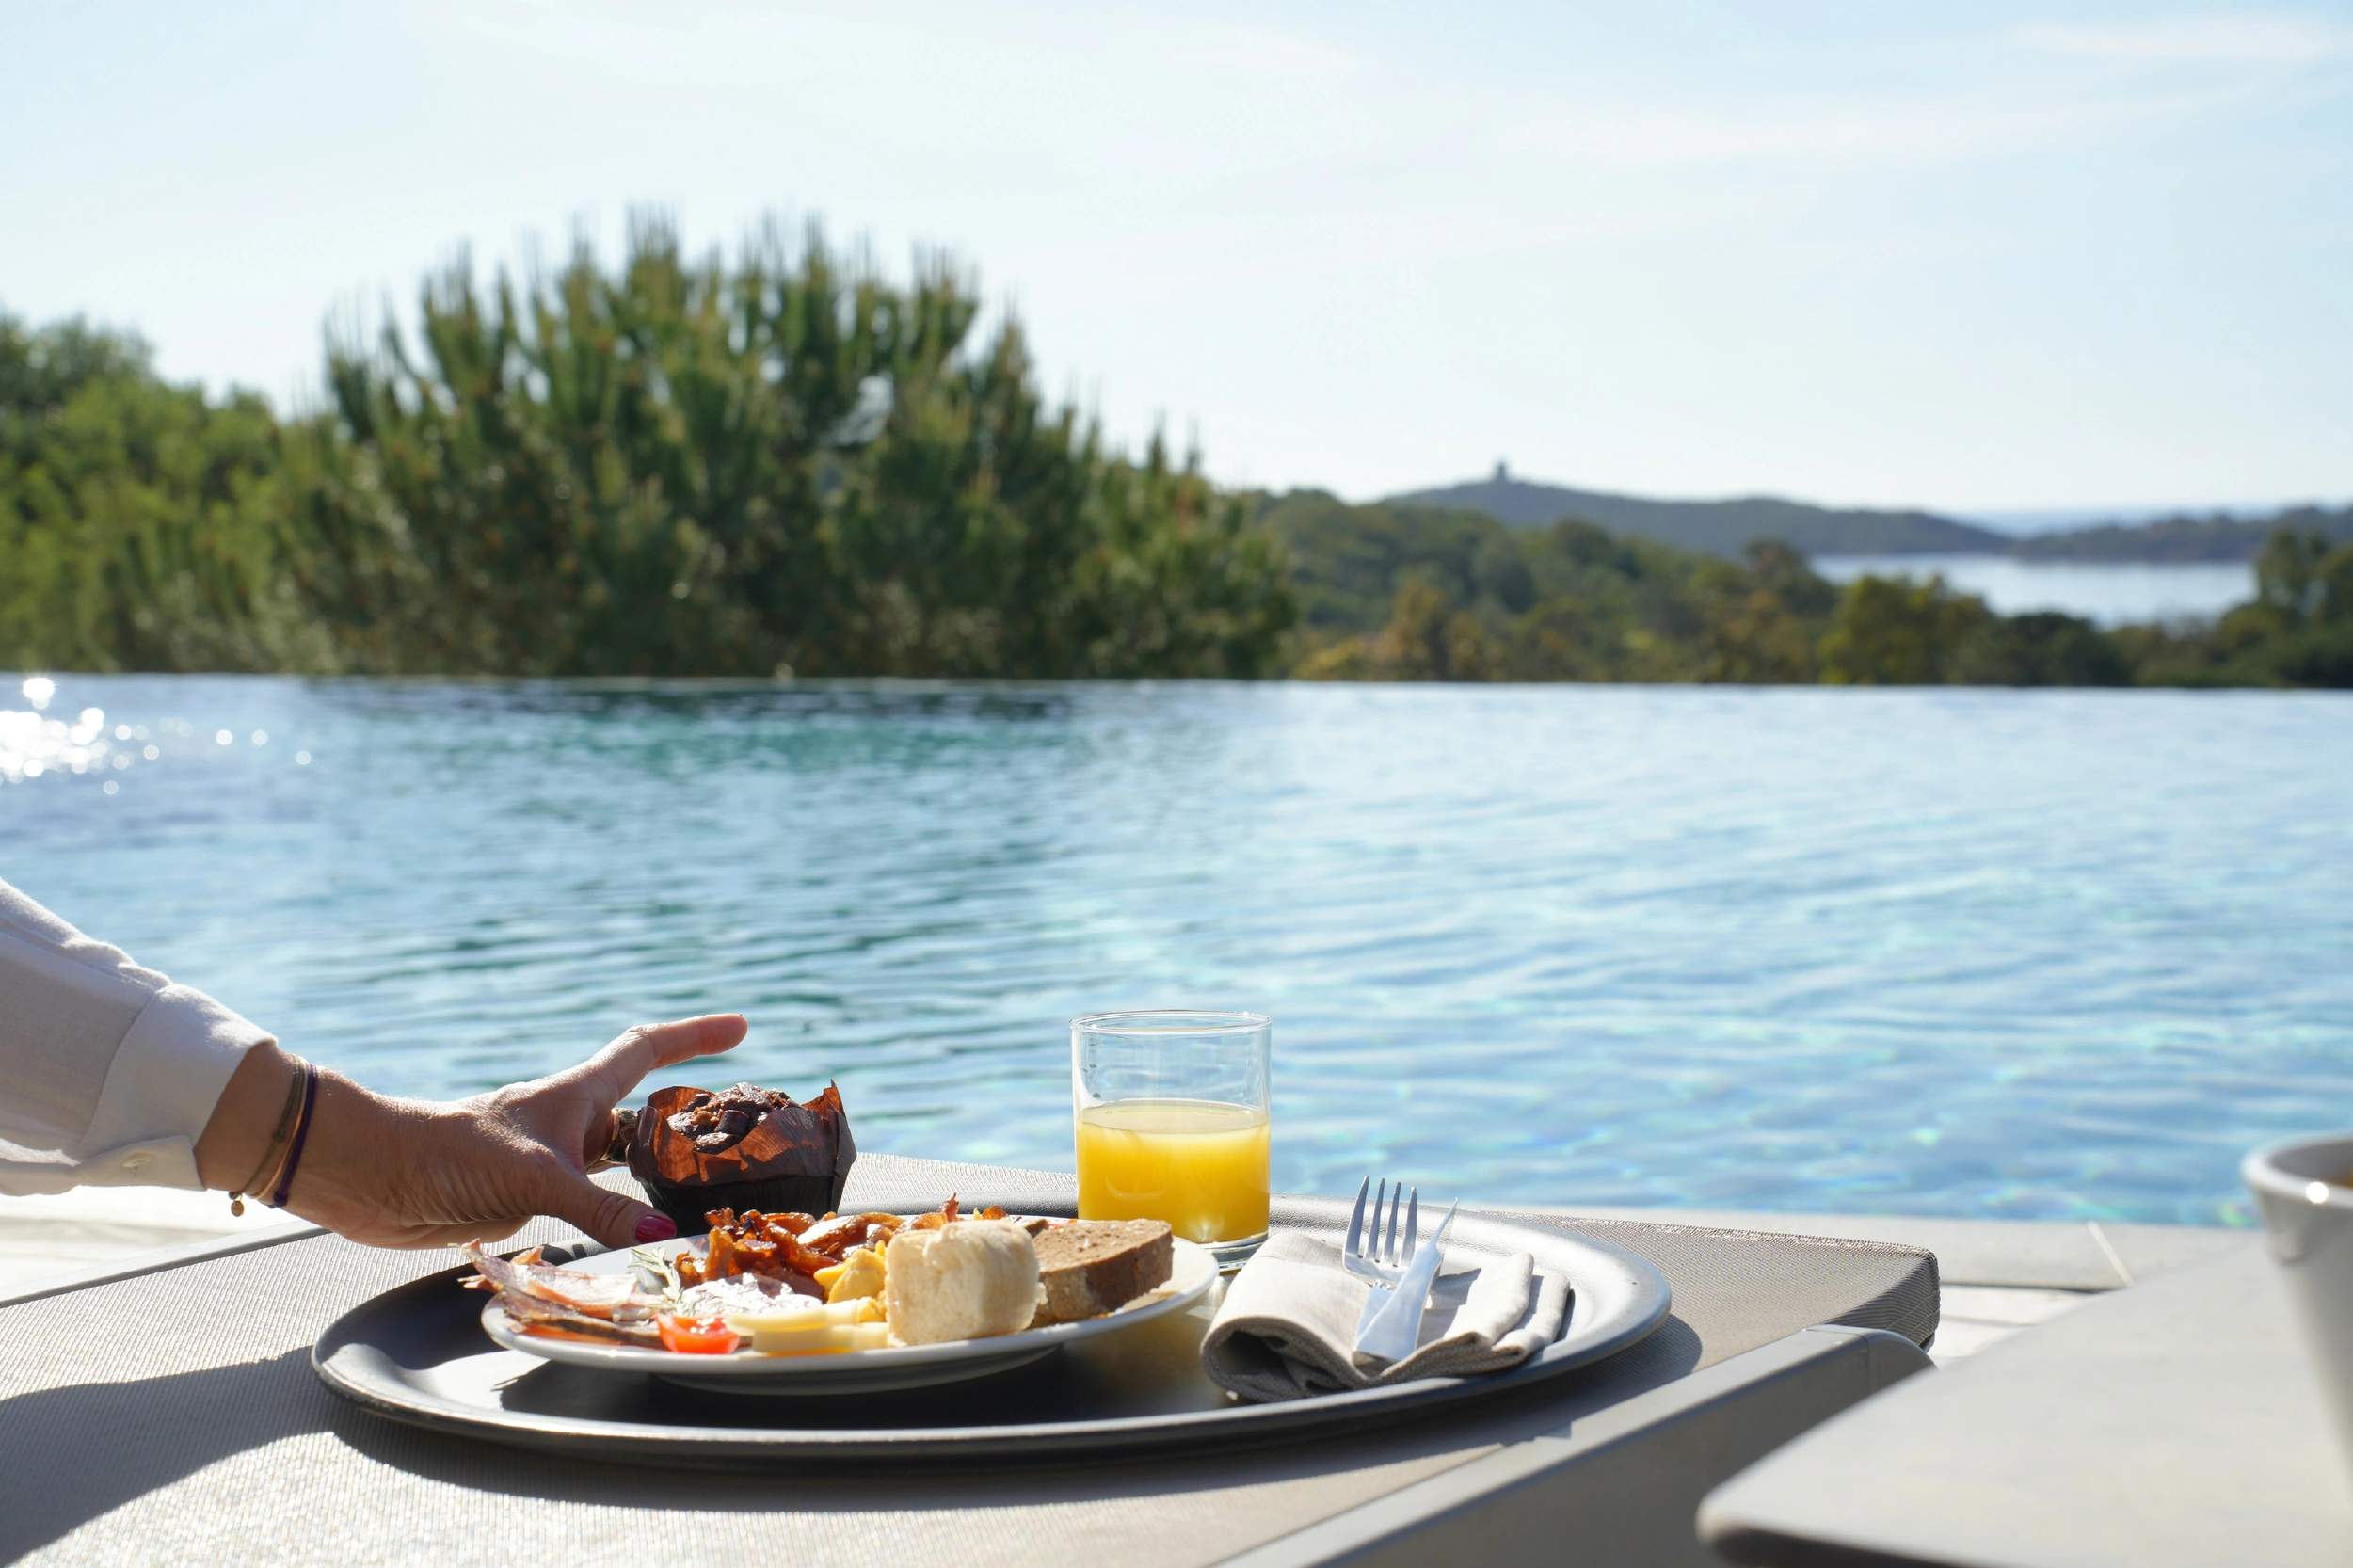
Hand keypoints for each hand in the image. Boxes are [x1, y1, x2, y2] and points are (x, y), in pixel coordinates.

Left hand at [199, 1015, 746, 1248]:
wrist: (370, 1177)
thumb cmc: (447, 1152)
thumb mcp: (535, 1178)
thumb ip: (599, 1210)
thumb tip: (662, 1236)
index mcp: (574, 1096)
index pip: (645, 1050)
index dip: (694, 1037)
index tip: (741, 1029)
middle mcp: (567, 1126)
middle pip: (642, 1118)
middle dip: (688, 1129)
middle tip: (740, 1147)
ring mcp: (546, 1165)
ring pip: (617, 1170)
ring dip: (653, 1186)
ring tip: (702, 1208)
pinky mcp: (523, 1203)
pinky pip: (588, 1211)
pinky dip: (616, 1225)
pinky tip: (635, 1246)